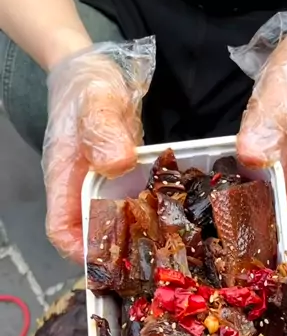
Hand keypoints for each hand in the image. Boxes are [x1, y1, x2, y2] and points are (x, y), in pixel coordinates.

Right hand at [42, 38, 155, 262]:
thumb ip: (102, 129)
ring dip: (136, 238)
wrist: (95, 72)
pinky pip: (131, 207)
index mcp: (64, 178)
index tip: (113, 262)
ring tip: (169, 248)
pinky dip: (149, 216)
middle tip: (153, 262)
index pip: (62, 229)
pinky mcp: (120, 181)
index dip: (82, 251)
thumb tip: (116, 164)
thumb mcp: (97, 101)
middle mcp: (80, 190)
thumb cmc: (88, 86)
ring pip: (114, 224)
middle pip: (91, 235)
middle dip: (117, 253)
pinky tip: (174, 220)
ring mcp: (101, 187)